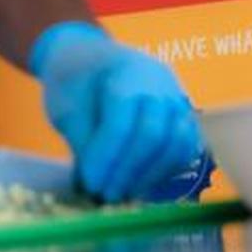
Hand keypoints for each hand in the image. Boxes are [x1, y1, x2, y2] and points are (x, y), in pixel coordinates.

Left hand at [31, 22, 202, 202]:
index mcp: (123, 72)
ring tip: (123, 193)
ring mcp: (175, 97)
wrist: (89, 57)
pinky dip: (165, 170)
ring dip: (149, 175)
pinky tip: (140, 182)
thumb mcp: (66, 109)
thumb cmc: (74, 82)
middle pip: (154, 134)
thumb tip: (97, 186)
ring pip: (176, 143)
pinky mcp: (183, 115)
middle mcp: (158, 82)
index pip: (121, 121)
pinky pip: (185, 147)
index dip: (107, 157)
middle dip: (128, 171)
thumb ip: (84, 145)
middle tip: (106, 194)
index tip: (90, 182)